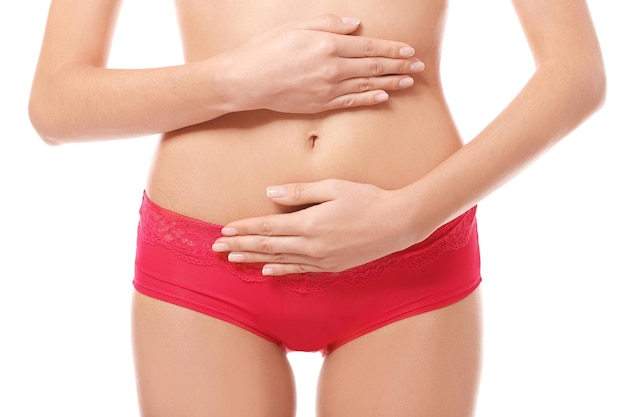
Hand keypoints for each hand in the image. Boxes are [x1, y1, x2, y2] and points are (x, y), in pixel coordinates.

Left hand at [212, 179, 418, 275]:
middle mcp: (311, 244)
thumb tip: (271, 193)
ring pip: (279, 260)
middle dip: (239, 246)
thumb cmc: (367, 199)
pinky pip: (299, 270)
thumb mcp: (334, 187)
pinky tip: (266, 271)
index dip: (244, 228)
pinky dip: (280, 271)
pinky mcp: (331, 267)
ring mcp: (321, 259)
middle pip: (267, 246)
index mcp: (309, 222)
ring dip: (253, 259)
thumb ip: (301, 191)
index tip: (224, 230)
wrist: (397, 224)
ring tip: (232, 260)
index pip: (267, 227)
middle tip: (216, 249)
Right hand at [220, 14, 424, 112]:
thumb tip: (355, 25)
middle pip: (374, 67)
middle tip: (419, 66)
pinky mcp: (320, 105)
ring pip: (368, 86)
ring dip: (392, 83)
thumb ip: (328, 23)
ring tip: (409, 82)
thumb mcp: (296, 25)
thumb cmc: (267, 48)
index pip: (370, 47)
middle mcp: (333, 67)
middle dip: (400, 66)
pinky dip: (370, 100)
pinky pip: (352, 103)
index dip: (392, 49)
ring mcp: (328, 89)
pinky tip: (384, 97)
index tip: (409, 50)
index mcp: (328, 44)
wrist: (246, 80)